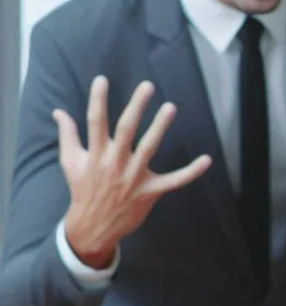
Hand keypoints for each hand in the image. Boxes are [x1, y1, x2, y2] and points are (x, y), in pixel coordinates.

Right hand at [55, 76, 211, 267]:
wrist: (92, 226)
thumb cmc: (83, 189)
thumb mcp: (71, 162)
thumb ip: (68, 135)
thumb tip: (58, 112)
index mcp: (95, 154)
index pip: (95, 122)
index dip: (98, 100)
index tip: (102, 79)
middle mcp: (114, 163)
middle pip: (126, 130)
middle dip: (136, 107)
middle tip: (148, 86)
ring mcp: (133, 178)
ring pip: (149, 148)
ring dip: (160, 127)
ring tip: (170, 107)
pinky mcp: (150, 191)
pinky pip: (174, 180)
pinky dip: (191, 172)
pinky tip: (206, 159)